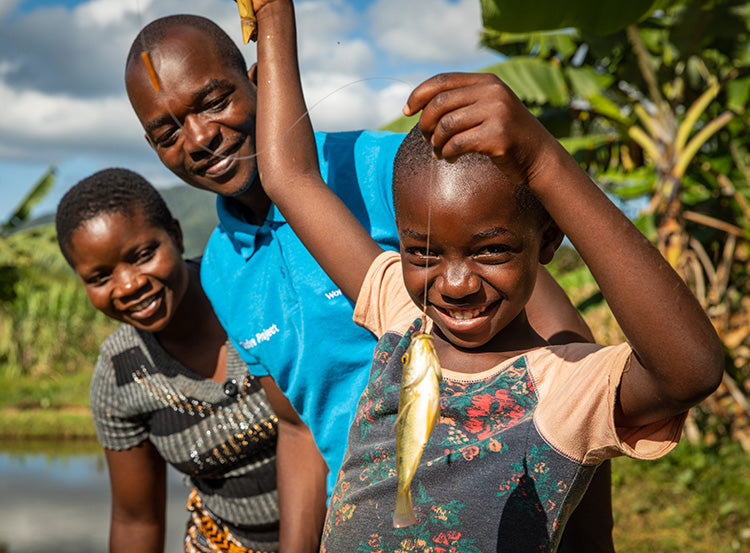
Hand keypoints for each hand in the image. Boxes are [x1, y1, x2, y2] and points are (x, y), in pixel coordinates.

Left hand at [402, 72, 556, 186]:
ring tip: (439, 152)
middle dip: (425, 124)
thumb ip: (461, 102)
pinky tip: (451, 159)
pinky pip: (457, 144)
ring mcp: (497, 113)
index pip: (442, 81)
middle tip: (426, 139)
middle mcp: (493, 92)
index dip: (419, 95)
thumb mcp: (486, 109)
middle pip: (439, 104)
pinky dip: (447, 154)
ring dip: (436, 143)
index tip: (407, 111)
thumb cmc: (505, 136)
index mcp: (487, 82)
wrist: (539, 157)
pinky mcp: (498, 136)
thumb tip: (418, 106)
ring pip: (446, 126)